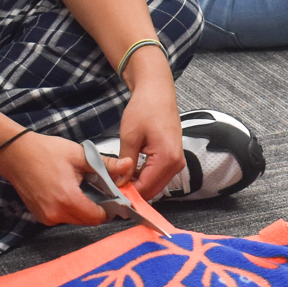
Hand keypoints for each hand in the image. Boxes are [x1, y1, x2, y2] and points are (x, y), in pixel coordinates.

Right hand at [0, 132, 109, 226]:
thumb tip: (128, 165)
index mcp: (68, 199)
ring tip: (80, 188)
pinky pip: (62, 217)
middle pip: (87, 220)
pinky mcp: (40, 216)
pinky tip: (67, 191)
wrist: (15, 154)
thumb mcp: (80, 155)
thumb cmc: (46, 152)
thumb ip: (106, 164)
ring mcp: (46, 217)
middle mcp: (56, 213)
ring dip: (82, 208)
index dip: (109, 208)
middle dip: (96, 208)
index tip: (113, 196)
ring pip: (75, 220)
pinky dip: (69, 208)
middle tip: (97, 189)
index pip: (98, 217)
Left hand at [108, 52, 184, 201]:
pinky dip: (144, 177)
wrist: (157, 92)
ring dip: (138, 185)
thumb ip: (125, 162)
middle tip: (112, 188)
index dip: (128, 194)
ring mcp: (177, 162)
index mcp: (167, 158)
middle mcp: (176, 163)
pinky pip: (158, 176)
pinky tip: (130, 172)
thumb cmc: (145, 108)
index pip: (146, 188)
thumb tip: (120, 183)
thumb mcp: (130, 136)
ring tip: (119, 179)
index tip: (110, 194)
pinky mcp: (173, 158)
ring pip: (155, 185)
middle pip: (153, 190)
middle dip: (133, 192)